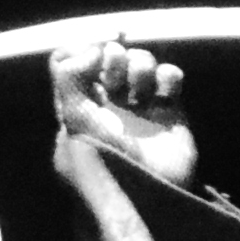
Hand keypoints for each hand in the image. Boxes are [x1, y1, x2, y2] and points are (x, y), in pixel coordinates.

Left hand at [50, 39, 195, 187]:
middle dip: (114, 58)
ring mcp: (139, 105)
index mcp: (77, 103)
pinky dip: (167, 77)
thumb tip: (91, 48)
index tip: (92, 53)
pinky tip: (161, 95)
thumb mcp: (75, 119)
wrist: (147, 193)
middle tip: (114, 80)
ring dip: (140, 66)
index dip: (81, 49)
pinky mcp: (170, 111)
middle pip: (110, 53)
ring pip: (141, 61)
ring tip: (139, 92)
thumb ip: (69, 76)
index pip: (71, 60)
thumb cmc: (103, 159)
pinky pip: (170, 76)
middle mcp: (107, 101)